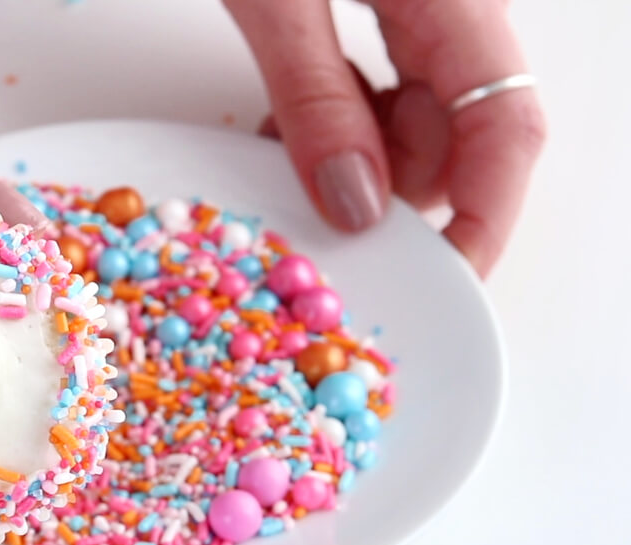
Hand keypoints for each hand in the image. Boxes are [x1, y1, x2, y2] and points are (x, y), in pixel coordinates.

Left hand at [226, 0, 545, 275]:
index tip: (441, 279)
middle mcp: (460, 12)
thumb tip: (353, 205)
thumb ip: (314, 96)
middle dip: (378, 181)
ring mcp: (431, 13)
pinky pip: (385, 95)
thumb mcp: (277, 3)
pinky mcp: (396, 14)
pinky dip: (336, 120)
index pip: (506, 127)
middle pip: (453, 139)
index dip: (483, 219)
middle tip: (301, 175)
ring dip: (347, 152)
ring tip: (280, 126)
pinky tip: (288, 108)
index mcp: (458, 2)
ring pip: (414, 125)